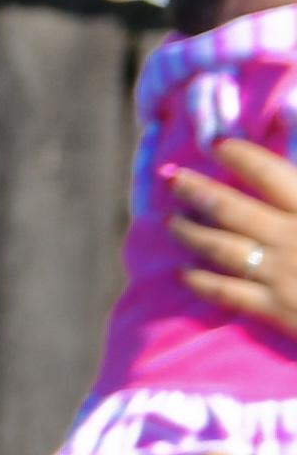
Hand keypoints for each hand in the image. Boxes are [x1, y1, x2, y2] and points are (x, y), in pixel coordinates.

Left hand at [169, 139, 296, 333]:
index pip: (270, 172)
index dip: (240, 155)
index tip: (217, 144)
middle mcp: (293, 236)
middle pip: (231, 207)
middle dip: (196, 189)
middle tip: (171, 177)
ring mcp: (281, 274)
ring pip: (220, 247)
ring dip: (190, 232)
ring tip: (173, 223)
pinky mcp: (277, 310)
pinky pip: (227, 292)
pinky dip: (201, 281)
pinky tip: (185, 273)